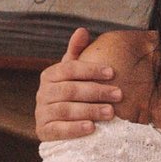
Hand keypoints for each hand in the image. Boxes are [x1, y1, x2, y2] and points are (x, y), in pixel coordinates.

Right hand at [33, 24, 145, 142]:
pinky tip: (92, 128)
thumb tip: (82, 30)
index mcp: (49, 75)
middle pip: (70, 90)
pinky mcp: (43, 131)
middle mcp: (42, 93)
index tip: (112, 72)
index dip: (91, 69)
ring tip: (111, 112)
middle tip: (118, 94)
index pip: (70, 69)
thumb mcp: (73, 75)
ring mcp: (41, 113)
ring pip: (66, 110)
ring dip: (90, 110)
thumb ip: (76, 53)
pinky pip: (59, 130)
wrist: (56, 125)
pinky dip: (75, 128)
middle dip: (96, 91)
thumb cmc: (70, 95)